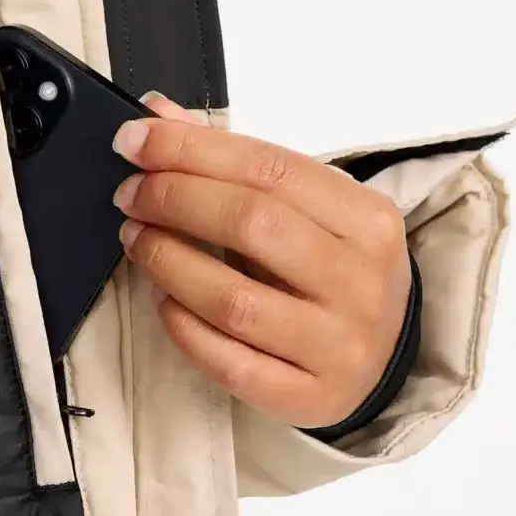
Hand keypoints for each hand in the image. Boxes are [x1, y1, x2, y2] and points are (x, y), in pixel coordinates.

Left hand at [112, 93, 412, 429]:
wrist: (385, 354)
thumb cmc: (332, 268)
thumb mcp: (304, 207)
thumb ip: (232, 160)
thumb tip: (156, 117)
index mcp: (366, 218)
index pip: (269, 168)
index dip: (191, 150)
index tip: (135, 142)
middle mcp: (360, 281)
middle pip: (252, 224)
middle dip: (174, 199)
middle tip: (131, 194)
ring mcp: (338, 345)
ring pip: (233, 300)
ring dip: (167, 261)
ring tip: (137, 239)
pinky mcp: (310, 398)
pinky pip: (229, 362)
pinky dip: (183, 327)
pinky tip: (163, 299)